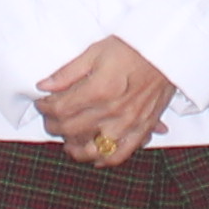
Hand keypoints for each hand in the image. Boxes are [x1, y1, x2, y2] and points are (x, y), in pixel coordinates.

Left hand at [33, 36, 176, 165]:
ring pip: (92, 149)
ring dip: (75, 148)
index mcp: (98, 89)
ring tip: (67, 141)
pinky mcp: (142, 129)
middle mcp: (112, 110)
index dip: (45, 108)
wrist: (166, 51)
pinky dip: (105, 160)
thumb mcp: (95, 51)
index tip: (42, 103)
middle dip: (53, 125)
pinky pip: (120, 154)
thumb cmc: (131, 48)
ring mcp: (128, 123)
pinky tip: (95, 158)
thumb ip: (68, 72)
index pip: (61, 109)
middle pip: (71, 129)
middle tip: (50, 118)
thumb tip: (44, 85)